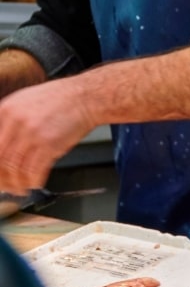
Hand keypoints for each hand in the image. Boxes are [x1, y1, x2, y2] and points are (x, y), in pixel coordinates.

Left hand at [0, 76, 94, 194]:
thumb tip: (4, 142)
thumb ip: (10, 120)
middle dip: (2, 177)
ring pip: (14, 167)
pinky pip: (34, 170)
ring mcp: (31, 134)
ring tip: (20, 188)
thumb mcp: (24, 102)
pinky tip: (35, 183)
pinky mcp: (49, 145)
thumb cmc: (59, 101)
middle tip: (5, 185)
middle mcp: (14, 122)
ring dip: (17, 182)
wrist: (84, 98)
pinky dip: (33, 180)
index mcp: (5, 111)